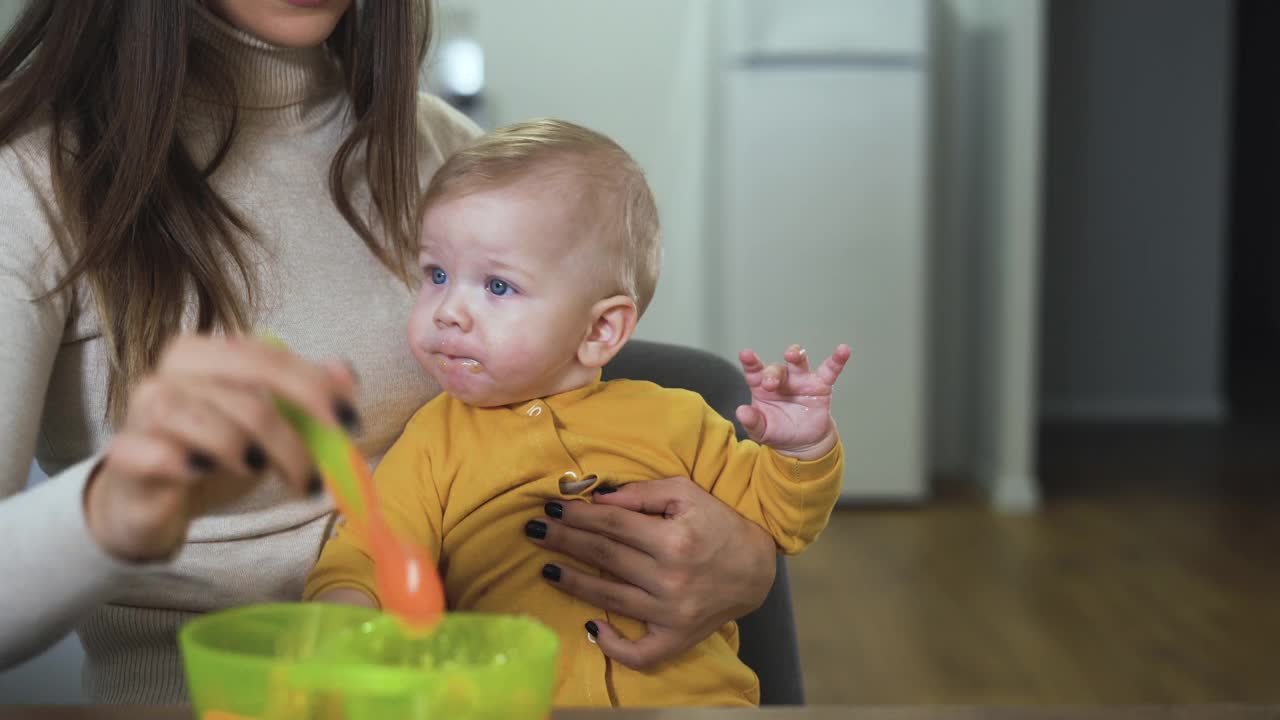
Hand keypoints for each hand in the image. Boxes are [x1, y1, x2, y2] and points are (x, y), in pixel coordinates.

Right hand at [84, 334, 357, 561]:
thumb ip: (305, 395)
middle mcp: (170, 373)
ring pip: (205, 421)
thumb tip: (345, 371)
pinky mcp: (124, 455)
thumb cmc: (213, 453)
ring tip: (261, 472)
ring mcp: (142, 412)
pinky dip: (184, 461)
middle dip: (291, 437)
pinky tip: (202, 473)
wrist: (149, 500)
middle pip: (245, 394)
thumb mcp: (266, 424)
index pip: (269, 358)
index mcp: (206, 354)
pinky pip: (156, 452)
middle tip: (314, 475)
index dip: (316, 387)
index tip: (351, 424)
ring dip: (247, 451)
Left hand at [528, 476, 775, 668]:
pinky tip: (590, 627)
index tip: (551, 508)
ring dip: (573, 582)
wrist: (755, 569)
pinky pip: (639, 651)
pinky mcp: (676, 637)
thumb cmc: (718, 524)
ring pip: (610, 597)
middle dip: (564, 541)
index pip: (612, 524)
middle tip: (534, 530)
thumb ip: (642, 493)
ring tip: (546, 569)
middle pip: (604, 556)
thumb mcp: (686, 494)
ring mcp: (671, 612)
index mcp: (674, 538)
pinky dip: (612, 644)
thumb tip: (598, 498)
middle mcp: (670, 577)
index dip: (577, 515)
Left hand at [736, 343, 850, 458]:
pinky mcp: (821, 385)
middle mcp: (781, 380)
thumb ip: (751, 422)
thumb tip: (741, 411)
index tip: (746, 354)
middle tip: (770, 384)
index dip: (750, 362)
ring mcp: (801, 380)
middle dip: (773, 374)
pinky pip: (830, 370)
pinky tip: (843, 351)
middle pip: (776, 369)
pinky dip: (837, 360)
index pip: (754, 372)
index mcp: (762, 387)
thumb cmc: (778, 431)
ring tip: (792, 354)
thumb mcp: (761, 431)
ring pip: (799, 362)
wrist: (802, 443)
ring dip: (796, 355)